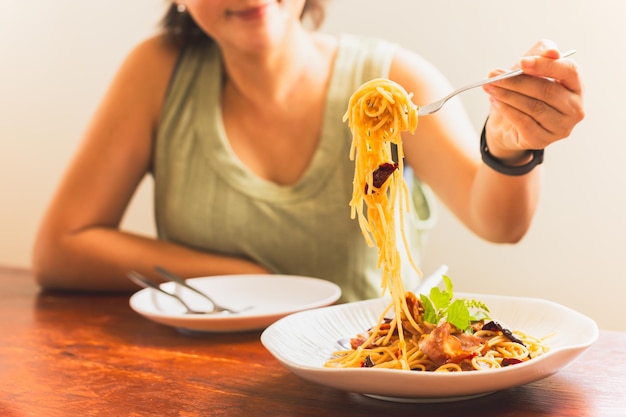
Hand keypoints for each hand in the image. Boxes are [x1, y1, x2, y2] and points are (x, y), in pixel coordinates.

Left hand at [481, 39, 584, 161]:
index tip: (521, 62)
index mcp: (575, 86)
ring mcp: (561, 127)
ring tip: (490, 87)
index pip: (569, 70)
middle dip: (517, 81)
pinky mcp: (543, 140)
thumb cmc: (523, 92)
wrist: (507, 125)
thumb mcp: (529, 69)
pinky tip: (495, 100)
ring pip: (534, 107)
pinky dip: (507, 109)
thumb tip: (552, 52)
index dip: (545, 65)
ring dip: (508, 95)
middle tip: (494, 75)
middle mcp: (574, 108)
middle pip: (547, 90)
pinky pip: (524, 122)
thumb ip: (539, 54)